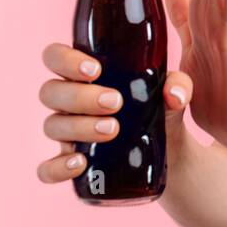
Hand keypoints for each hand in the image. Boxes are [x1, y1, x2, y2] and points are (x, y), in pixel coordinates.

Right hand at [37, 42, 194, 181]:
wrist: (169, 150)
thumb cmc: (158, 108)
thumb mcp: (171, 92)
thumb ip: (178, 85)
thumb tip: (173, 94)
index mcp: (84, 75)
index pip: (55, 57)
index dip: (65, 60)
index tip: (95, 70)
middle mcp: (69, 102)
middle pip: (50, 91)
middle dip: (80, 96)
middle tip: (116, 102)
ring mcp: (67, 134)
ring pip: (51, 126)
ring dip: (79, 127)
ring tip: (113, 130)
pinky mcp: (71, 164)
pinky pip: (48, 169)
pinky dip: (58, 167)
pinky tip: (81, 163)